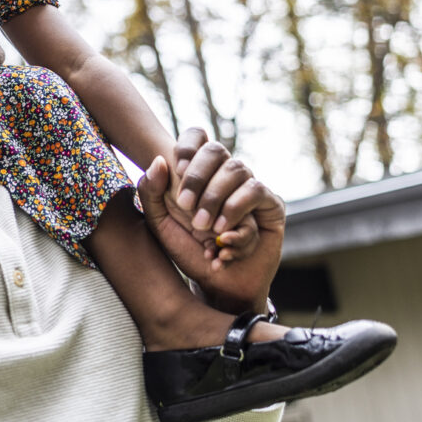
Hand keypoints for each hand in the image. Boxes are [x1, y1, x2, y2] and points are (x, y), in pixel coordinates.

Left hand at [140, 149, 284, 315]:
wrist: (217, 285)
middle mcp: (225, 175)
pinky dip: (238, 218)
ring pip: (238, 169)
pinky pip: (256, 193)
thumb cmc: (188, 250)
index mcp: (198, 172)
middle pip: (216, 150)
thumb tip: (159, 160)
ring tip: (206, 230)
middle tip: (185, 208)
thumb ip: (150, 192)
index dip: (187, 146)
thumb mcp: (159, 224)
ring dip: (217, 200)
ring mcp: (249, 187)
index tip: (176, 168)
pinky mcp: (271, 205)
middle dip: (197, 177)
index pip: (197, 136)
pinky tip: (224, 242)